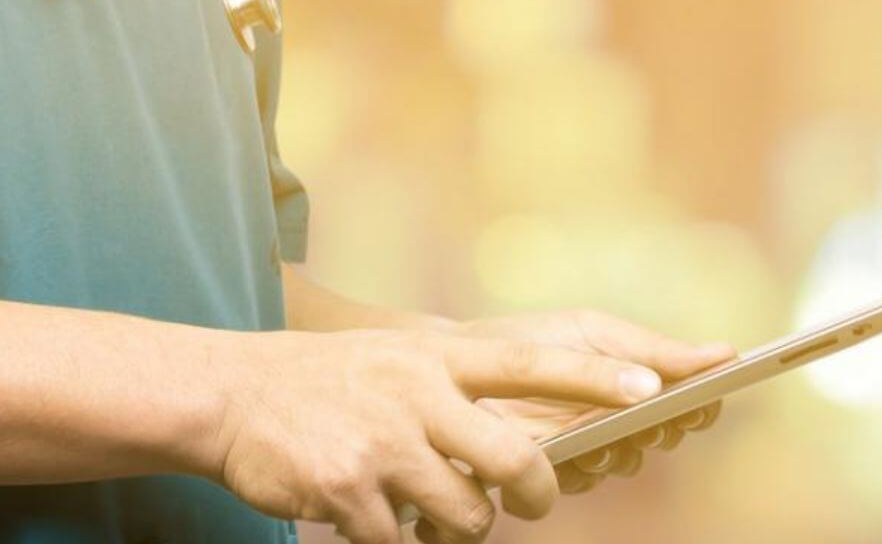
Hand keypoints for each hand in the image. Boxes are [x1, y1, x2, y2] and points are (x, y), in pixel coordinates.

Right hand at [207, 328, 673, 543]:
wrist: (229, 395)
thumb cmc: (329, 382)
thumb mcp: (396, 361)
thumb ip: (456, 389)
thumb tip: (524, 447)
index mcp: (435, 356)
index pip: (532, 365)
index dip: (595, 379)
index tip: (652, 387)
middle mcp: (417, 394)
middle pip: (515, 461)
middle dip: (537, 495)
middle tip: (534, 503)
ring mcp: (382, 444)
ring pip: (467, 514)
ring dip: (460, 526)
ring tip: (431, 510)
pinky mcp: (347, 490)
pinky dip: (397, 543)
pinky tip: (370, 518)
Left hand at [461, 311, 734, 494]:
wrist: (443, 362)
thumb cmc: (522, 342)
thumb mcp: (590, 333)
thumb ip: (651, 348)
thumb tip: (724, 353)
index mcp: (631, 381)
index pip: (684, 401)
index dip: (697, 405)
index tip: (701, 401)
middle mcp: (612, 420)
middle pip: (658, 437)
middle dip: (657, 429)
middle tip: (653, 419)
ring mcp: (580, 449)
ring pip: (620, 463)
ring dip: (618, 449)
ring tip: (606, 431)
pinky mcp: (544, 472)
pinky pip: (576, 481)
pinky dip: (578, 468)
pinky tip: (570, 451)